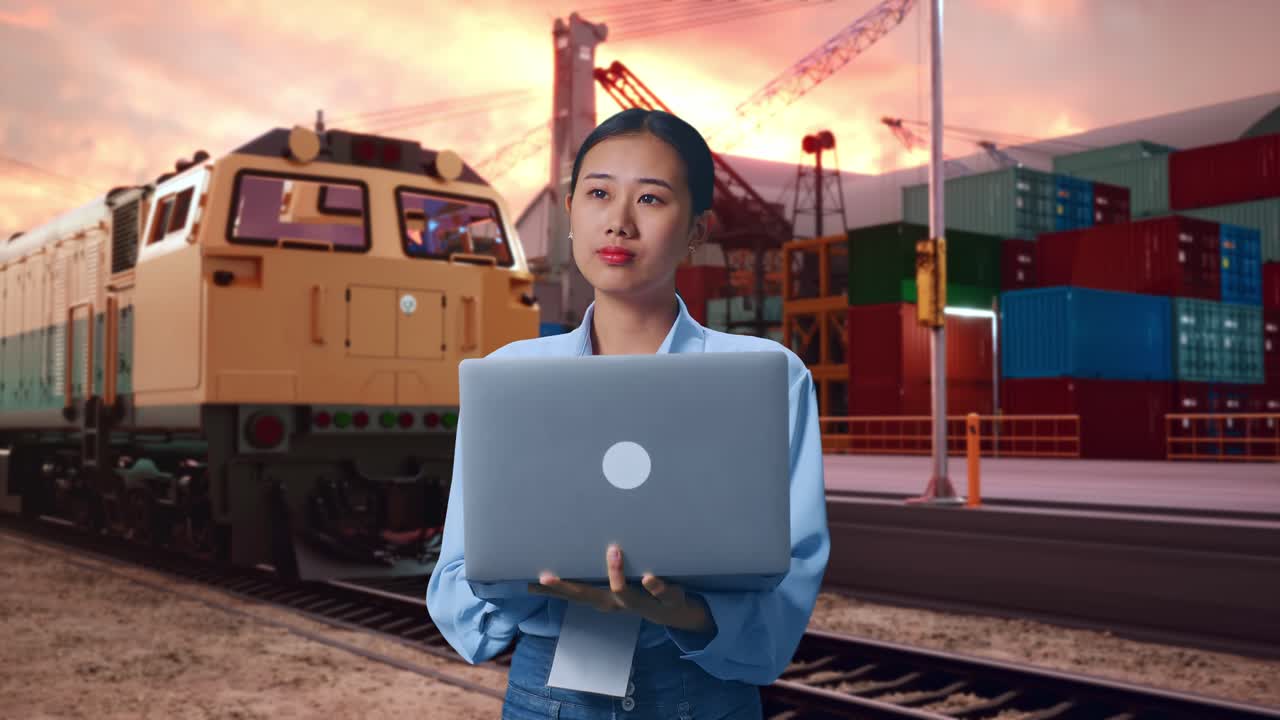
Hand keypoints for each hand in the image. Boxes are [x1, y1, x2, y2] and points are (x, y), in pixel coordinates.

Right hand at [527, 544, 713, 632]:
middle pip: (589, 596)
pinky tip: (649, 576)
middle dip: (566, 588)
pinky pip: (661, 593)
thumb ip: (595, 570)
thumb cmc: (640, 589)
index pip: (573, 593)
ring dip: (616, 574)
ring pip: (625, 594)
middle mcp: (620, 602)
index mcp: (605, 597)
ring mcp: (643, 602)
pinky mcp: (667, 599)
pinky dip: (655, 585)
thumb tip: (571, 551)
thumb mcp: (616, 582)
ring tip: (612, 550)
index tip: (527, 581)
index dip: (550, 589)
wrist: (678, 612)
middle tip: (545, 576)